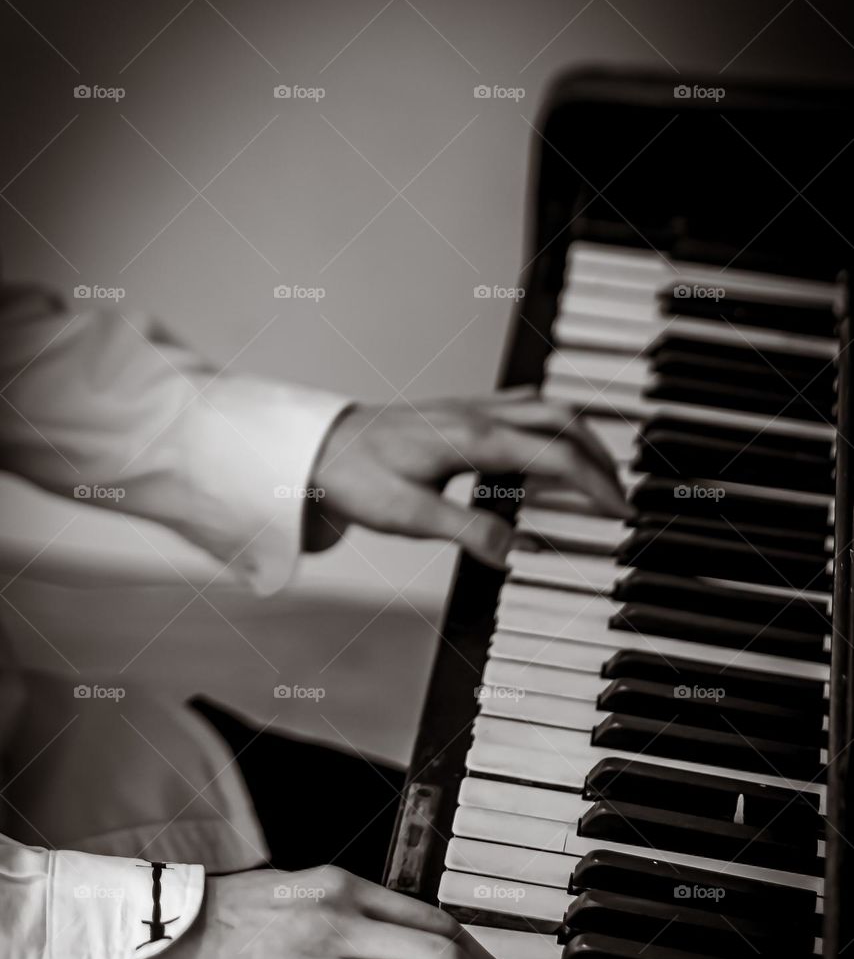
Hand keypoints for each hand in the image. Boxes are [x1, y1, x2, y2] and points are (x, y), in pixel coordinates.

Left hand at [306, 387, 628, 566]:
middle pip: (565, 422)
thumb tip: (518, 550)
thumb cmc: (355, 477)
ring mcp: (470, 409)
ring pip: (547, 409)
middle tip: (620, 496)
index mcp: (475, 439)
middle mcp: (479, 415)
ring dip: (580, 438)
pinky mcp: (459, 414)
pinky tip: (546, 451)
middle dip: (602, 458)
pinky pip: (522, 408)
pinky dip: (550, 428)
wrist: (315, 449)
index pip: (558, 457)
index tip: (621, 512)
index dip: (597, 486)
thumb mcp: (410, 516)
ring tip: (596, 475)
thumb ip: (469, 531)